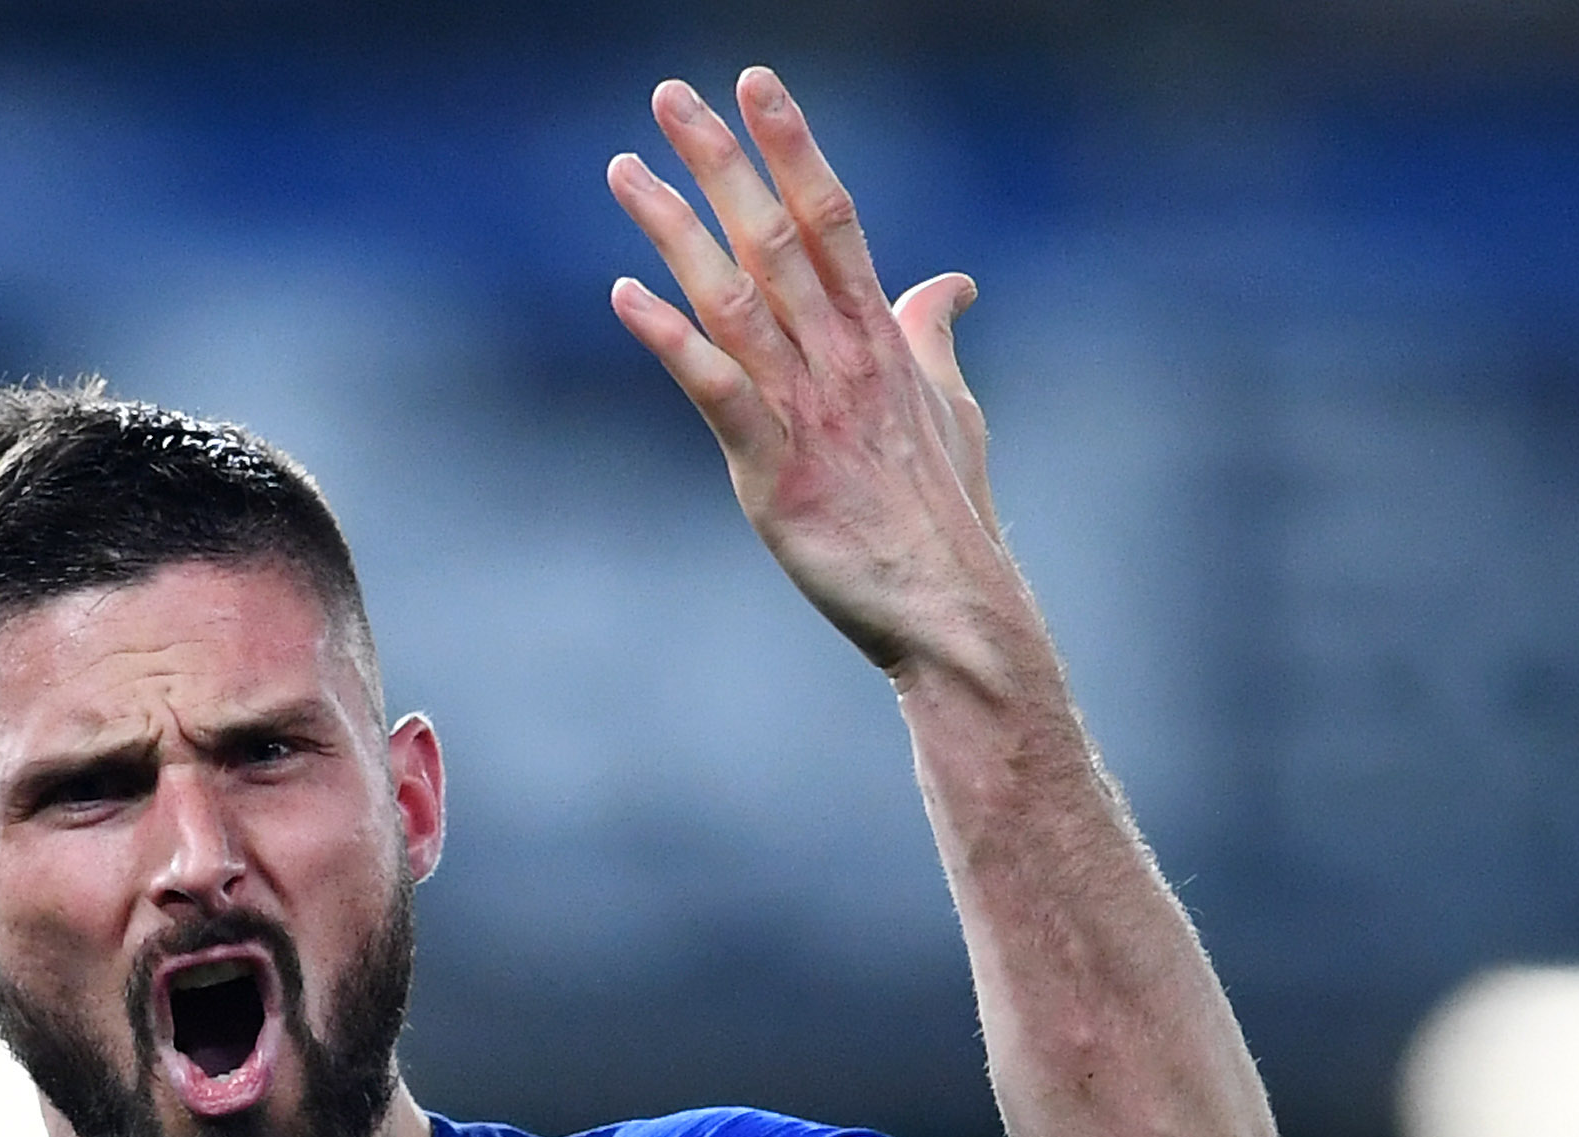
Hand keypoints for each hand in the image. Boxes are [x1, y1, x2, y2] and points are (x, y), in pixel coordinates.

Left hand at [607, 69, 1010, 673]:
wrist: (954, 609)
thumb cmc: (944, 514)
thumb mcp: (950, 408)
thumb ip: (933, 336)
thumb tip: (953, 283)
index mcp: (881, 336)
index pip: (833, 215)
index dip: (791, 145)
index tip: (753, 83)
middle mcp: (844, 356)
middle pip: (775, 235)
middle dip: (719, 160)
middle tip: (668, 94)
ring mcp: (810, 410)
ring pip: (736, 296)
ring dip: (676, 228)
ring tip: (625, 170)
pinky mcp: (776, 470)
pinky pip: (717, 390)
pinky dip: (670, 338)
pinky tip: (624, 294)